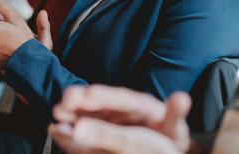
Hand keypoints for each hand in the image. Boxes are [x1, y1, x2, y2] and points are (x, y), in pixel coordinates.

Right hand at [50, 85, 191, 153]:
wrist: (166, 145)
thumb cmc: (172, 135)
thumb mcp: (176, 126)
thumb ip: (176, 114)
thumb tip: (183, 98)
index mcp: (142, 104)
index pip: (123, 98)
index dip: (106, 96)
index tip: (90, 93)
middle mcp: (123, 107)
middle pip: (101, 102)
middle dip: (83, 100)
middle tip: (66, 99)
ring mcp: (111, 116)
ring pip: (89, 112)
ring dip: (73, 111)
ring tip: (57, 111)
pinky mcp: (102, 127)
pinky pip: (84, 125)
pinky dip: (71, 126)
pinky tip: (56, 128)